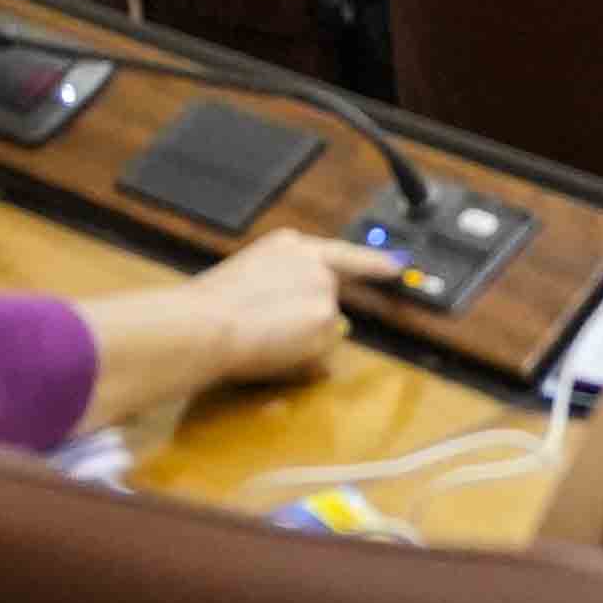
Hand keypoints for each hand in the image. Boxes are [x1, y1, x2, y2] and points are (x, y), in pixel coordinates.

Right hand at [184, 228, 358, 383]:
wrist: (205, 323)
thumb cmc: (211, 307)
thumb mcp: (250, 280)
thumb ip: (287, 289)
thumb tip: (326, 319)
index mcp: (290, 245)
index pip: (343, 253)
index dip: (374, 261)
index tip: (397, 265)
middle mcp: (314, 261)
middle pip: (331, 297)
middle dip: (310, 317)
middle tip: (271, 328)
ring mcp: (323, 289)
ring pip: (326, 326)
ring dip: (304, 339)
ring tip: (262, 337)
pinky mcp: (325, 317)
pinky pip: (322, 349)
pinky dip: (303, 357)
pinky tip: (274, 349)